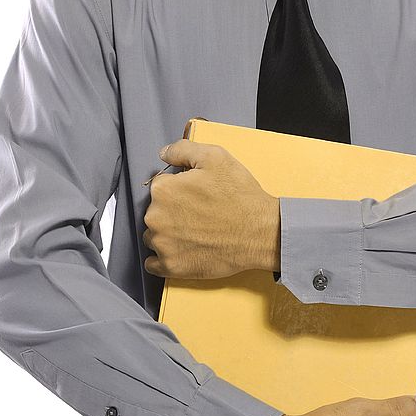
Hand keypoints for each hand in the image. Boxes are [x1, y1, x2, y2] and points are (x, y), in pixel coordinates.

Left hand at [143, 140, 280, 278]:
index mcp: (163, 190)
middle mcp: (156, 218)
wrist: (261, 233)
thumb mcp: (216, 157)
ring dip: (167, 235)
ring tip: (195, 233)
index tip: (194, 196)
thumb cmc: (240, 197)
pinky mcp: (172, 266)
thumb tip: (164, 154)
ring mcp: (163, 245)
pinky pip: (154, 264)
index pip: (160, 186)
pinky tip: (181, 251)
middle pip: (155, 212)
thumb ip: (183, 149)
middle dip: (172, 212)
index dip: (178, 189)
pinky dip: (163, 259)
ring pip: (153, 237)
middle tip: (199, 214)